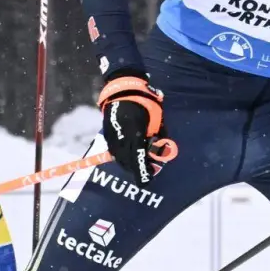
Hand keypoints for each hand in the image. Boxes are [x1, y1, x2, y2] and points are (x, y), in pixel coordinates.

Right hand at [99, 70, 165, 184]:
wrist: (123, 89)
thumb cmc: (144, 102)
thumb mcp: (157, 118)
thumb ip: (159, 134)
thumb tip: (162, 150)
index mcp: (135, 133)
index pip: (138, 158)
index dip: (142, 172)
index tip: (147, 182)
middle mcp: (122, 137)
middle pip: (128, 162)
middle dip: (137, 169)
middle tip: (149, 170)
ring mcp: (112, 136)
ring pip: (119, 158)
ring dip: (130, 164)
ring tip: (141, 162)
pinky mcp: (107, 135)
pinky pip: (114, 152)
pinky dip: (122, 156)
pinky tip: (130, 153)